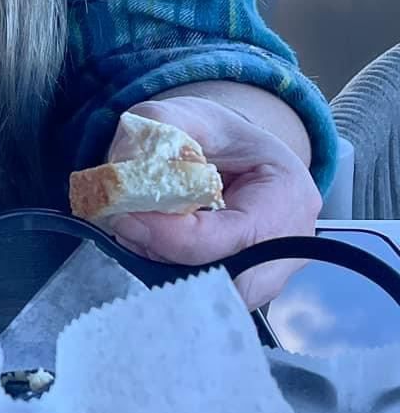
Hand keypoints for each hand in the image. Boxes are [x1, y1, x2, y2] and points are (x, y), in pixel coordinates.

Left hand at [104, 96, 320, 310]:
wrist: (237, 157)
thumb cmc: (222, 137)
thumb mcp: (193, 114)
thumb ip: (160, 126)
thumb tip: (124, 163)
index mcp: (287, 195)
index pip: (233, 237)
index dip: (173, 236)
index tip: (126, 217)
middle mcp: (288, 245)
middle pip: (226, 282)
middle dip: (168, 260)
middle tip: (129, 228)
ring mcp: (268, 274)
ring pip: (211, 298)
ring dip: (164, 271)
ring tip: (139, 231)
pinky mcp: (241, 288)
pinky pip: (203, 298)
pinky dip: (169, 276)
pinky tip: (151, 245)